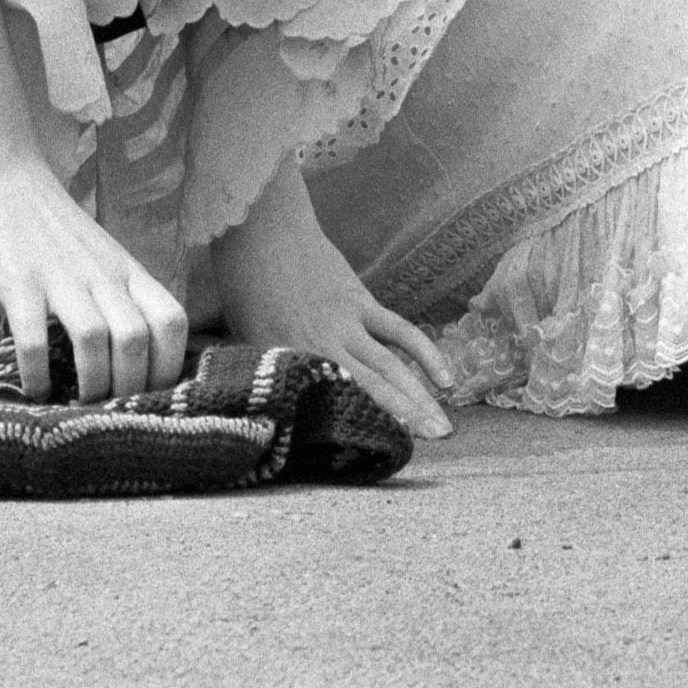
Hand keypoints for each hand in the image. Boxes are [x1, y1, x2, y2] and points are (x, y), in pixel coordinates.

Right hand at [0, 136, 194, 403]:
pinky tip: (34, 390)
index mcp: (127, 270)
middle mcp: (102, 274)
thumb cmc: (52, 226)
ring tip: (78, 408)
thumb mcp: (100, 256)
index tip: (150, 395)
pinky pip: (34, 335)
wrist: (3, 175)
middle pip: (138, 338)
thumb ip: (116, 294)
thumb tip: (128, 356)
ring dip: (91, 384)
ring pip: (95, 339)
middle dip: (129, 387)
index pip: (172, 319)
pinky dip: (36, 372)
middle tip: (112, 413)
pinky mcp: (19, 280)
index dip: (169, 365)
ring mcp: (61, 277)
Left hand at [206, 170, 457, 441]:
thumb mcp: (243, 340)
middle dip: (404, 421)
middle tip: (431, 449)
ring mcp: (348, 322)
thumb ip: (265, 373)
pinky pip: (400, 331)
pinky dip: (425, 353)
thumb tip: (267, 409)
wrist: (262, 232)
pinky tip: (444, 377)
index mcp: (288, 360)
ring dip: (420, 399)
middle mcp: (322, 345)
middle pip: (372, 389)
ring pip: (391, 366)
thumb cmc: (245, 288)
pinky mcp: (362, 302)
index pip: (326, 404)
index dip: (354, 431)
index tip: (376, 455)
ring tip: (443, 428)